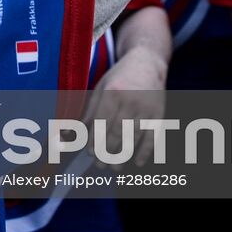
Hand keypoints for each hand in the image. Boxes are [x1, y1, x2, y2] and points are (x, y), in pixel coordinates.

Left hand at [84, 48, 167, 166]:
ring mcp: (147, 108)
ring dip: (123, 156)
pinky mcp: (160, 114)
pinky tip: (137, 163)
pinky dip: (145, 151)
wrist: (147, 62)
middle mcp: (131, 100)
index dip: (94, 139)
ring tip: (114, 168)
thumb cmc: (119, 77)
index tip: (89, 152)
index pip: (102, 122)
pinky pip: (153, 137)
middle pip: (117, 132)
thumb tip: (72, 132)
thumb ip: (89, 111)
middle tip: (100, 164)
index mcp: (113, 92)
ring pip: (133, 137)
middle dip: (107, 151)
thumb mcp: (100, 88)